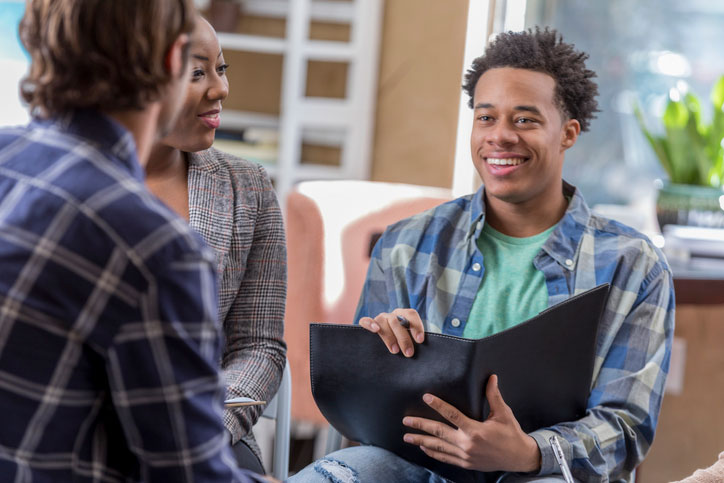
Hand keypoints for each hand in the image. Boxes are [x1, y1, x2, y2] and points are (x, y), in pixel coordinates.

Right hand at [358, 309, 424, 356]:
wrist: (386, 343)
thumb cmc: (402, 344)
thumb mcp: (410, 340)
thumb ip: (415, 341)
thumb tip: (425, 351)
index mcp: (404, 315)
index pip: (411, 314)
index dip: (416, 326)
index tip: (420, 340)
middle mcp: (392, 315)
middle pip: (397, 321)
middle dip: (404, 338)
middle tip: (408, 353)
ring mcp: (379, 318)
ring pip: (383, 321)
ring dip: (389, 336)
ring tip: (395, 351)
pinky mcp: (367, 323)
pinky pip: (365, 320)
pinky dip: (370, 324)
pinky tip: (375, 330)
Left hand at [402, 375, 540, 472]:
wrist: (519, 457)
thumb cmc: (511, 434)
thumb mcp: (503, 414)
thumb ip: (494, 396)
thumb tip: (491, 378)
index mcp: (475, 430)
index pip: (452, 415)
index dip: (438, 405)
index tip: (426, 397)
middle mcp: (467, 444)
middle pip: (438, 432)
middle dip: (420, 426)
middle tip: (406, 421)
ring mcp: (465, 456)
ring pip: (438, 447)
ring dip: (421, 441)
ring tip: (407, 436)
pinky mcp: (466, 463)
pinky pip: (445, 458)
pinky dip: (433, 453)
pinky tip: (424, 447)